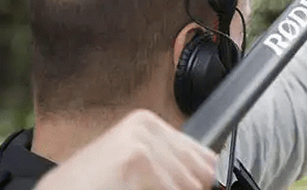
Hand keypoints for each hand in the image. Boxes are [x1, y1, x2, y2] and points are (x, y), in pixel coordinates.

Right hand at [36, 109, 218, 189]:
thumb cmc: (92, 186)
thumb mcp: (135, 167)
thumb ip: (172, 166)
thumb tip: (213, 177)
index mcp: (148, 124)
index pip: (204, 158)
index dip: (198, 182)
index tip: (185, 187)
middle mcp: (147, 127)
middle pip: (199, 176)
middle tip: (141, 188)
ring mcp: (141, 141)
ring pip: (187, 187)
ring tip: (129, 189)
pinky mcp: (136, 159)